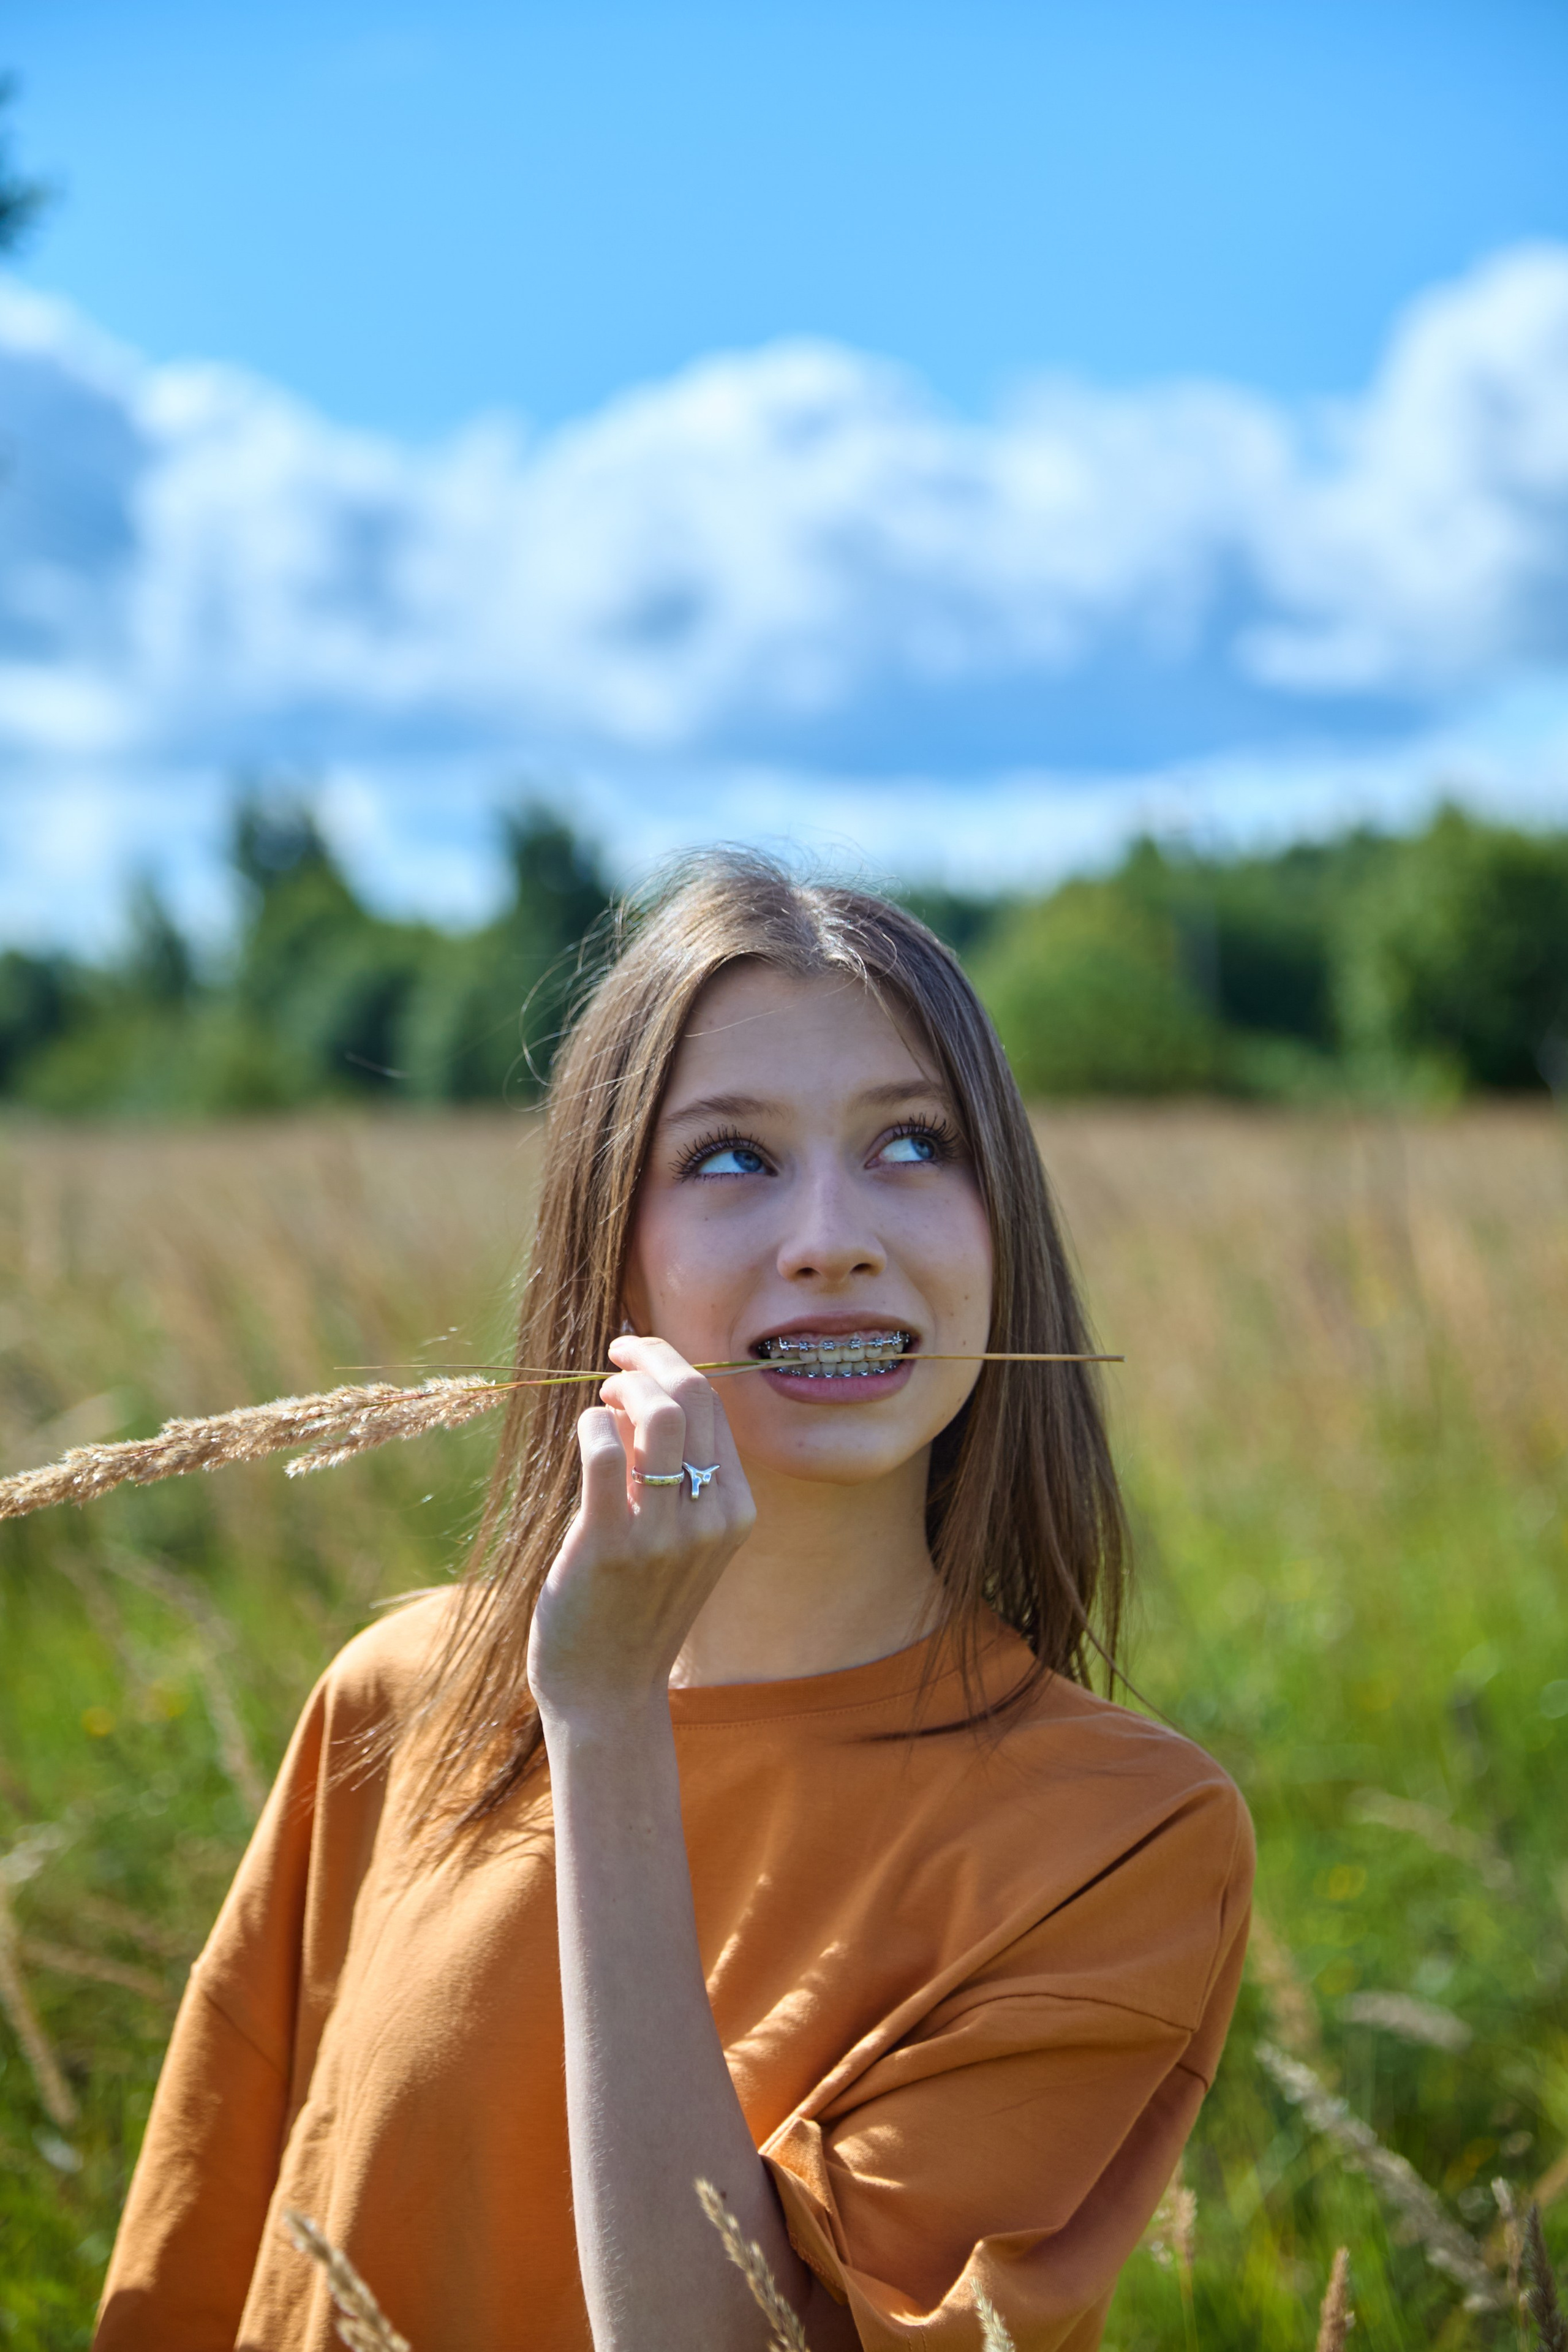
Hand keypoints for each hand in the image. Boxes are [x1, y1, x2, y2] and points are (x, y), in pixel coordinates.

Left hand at [527, 1335, 756, 1729]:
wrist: (607, 1692)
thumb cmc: (635, 1607)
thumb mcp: (681, 1541)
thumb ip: (676, 1476)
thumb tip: (642, 1392)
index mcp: (735, 1511)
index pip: (715, 1406)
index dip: (673, 1362)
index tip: (638, 1353)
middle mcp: (711, 1519)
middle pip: (693, 1395)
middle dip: (650, 1356)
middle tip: (616, 1352)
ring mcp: (663, 1533)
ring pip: (660, 1413)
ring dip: (622, 1386)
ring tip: (601, 1400)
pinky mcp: (609, 1544)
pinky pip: (605, 1451)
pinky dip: (592, 1424)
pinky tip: (585, 1432)